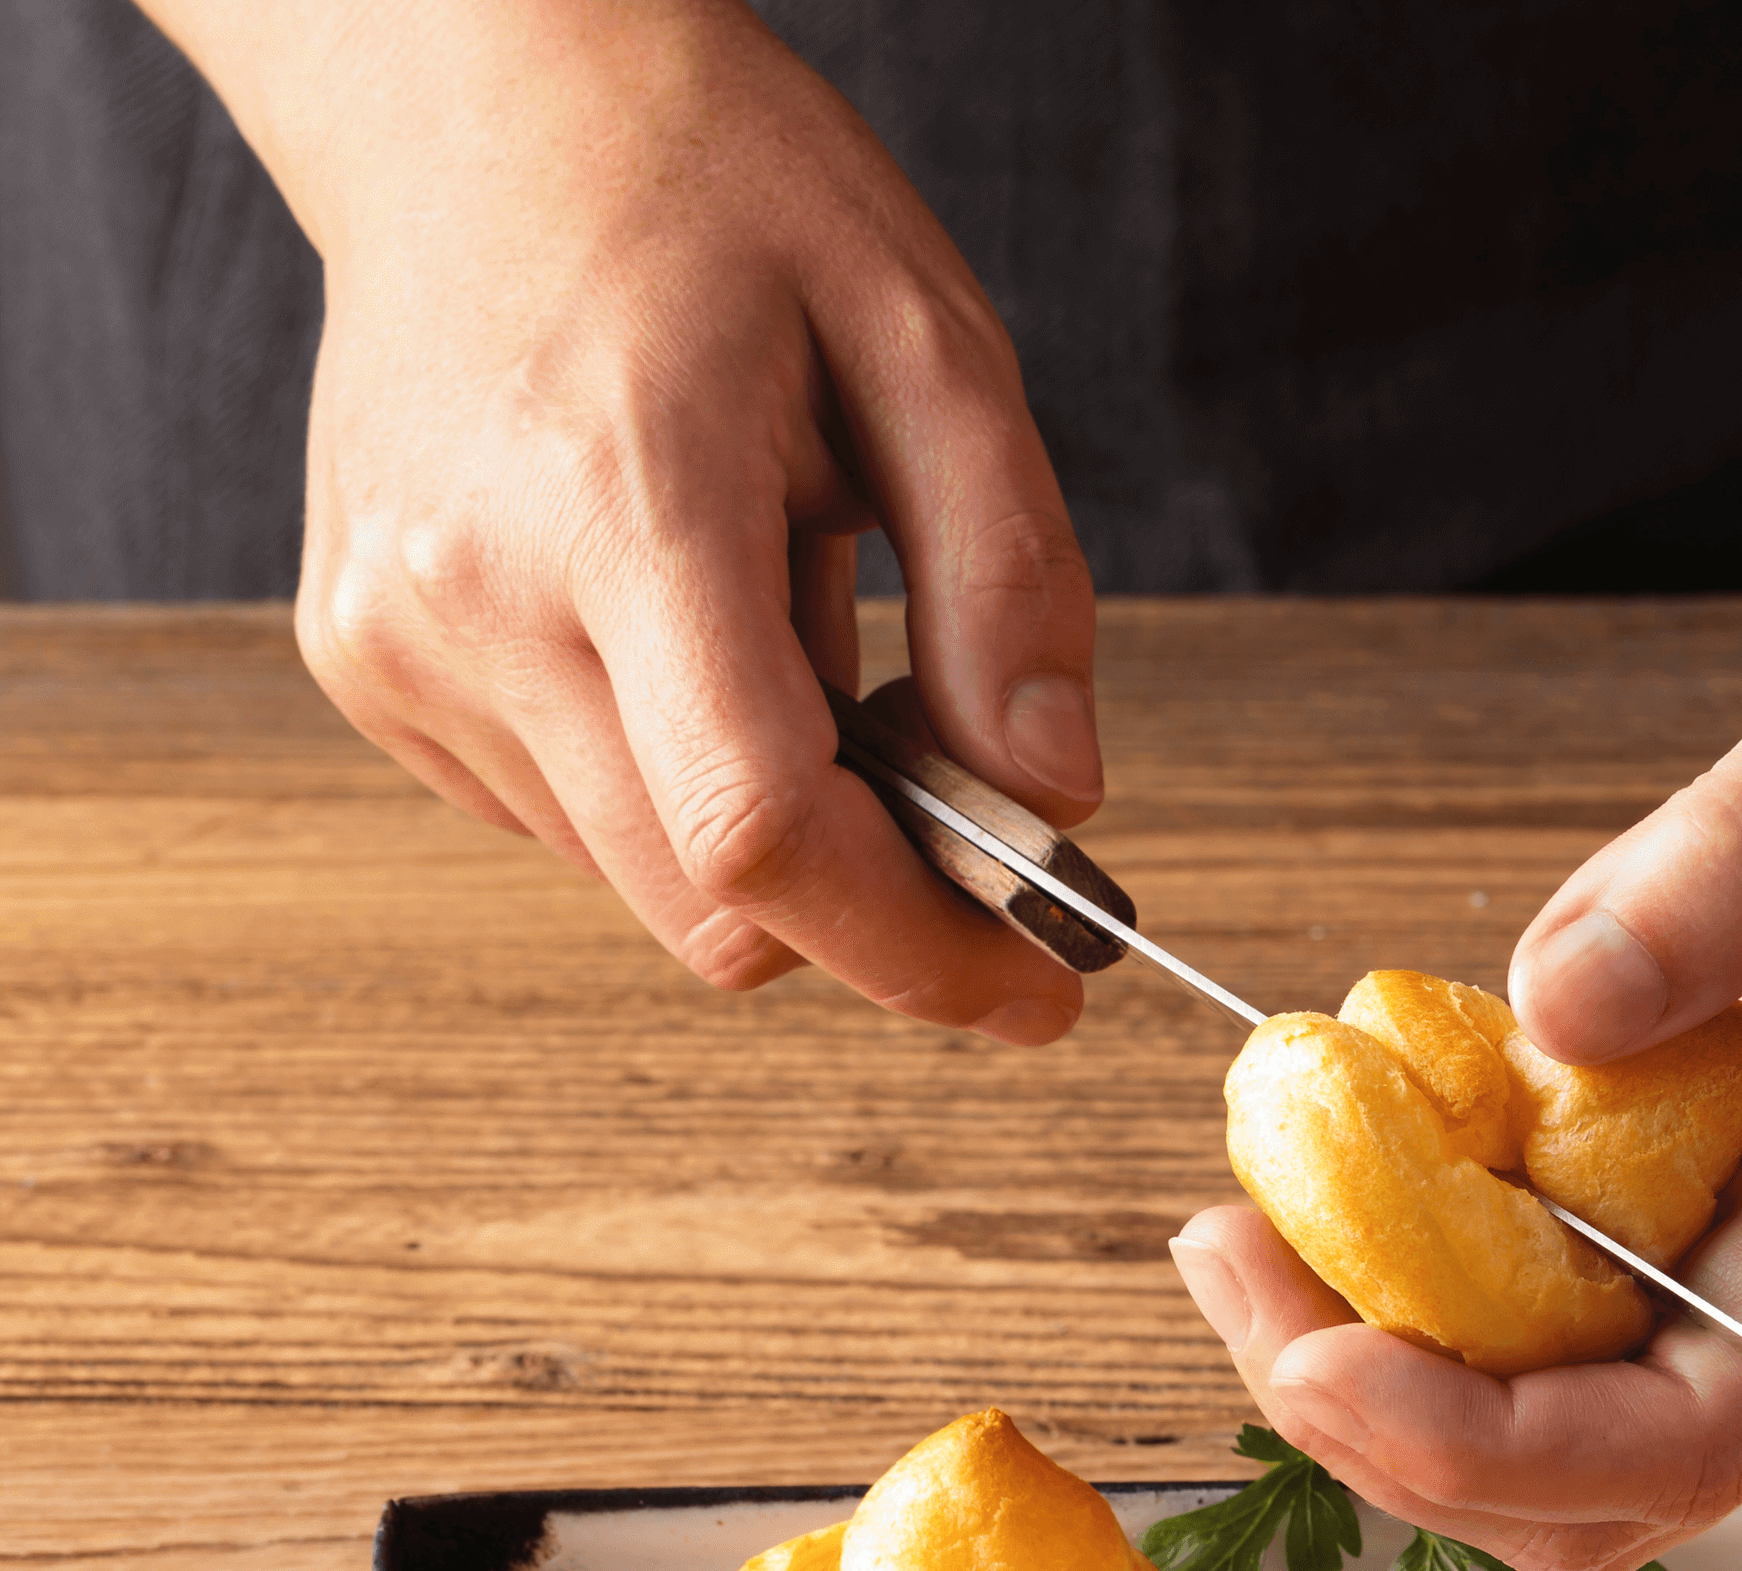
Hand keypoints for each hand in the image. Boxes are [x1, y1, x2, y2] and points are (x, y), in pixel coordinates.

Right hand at [174, 0, 1098, 1034]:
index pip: (763, 836)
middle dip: (872, 898)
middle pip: (708, 901)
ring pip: (643, 879)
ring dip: (766, 819)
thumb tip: (1056, 798)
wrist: (479, 91)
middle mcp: (471, 595)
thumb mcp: (931, 344)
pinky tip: (687, 620)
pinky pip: (565, 816)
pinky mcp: (367, 664)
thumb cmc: (713, 190)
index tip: (1038, 990)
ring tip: (790, 620)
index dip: (919, 952)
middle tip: (961, 787)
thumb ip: (1009, 587)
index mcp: (619, 505)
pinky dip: (670, 773)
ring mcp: (395, 640)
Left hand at [1166, 0, 1741, 1570]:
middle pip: (1607, 1497)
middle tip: (1230, 1257)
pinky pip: (1581, 1319)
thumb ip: (1739, 856)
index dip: (1478, 1449)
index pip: (1680, 1440)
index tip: (1310, 1350)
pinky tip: (1366, 1144)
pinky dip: (1444, 1288)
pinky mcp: (1741, 1185)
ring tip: (1259, 1222)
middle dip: (1396, 1437)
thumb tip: (1560, 1009)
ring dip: (1403, 1383)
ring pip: (1582, 1437)